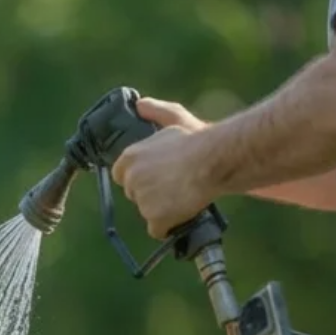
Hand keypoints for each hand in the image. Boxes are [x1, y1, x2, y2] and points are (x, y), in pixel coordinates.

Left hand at [112, 97, 215, 237]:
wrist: (213, 161)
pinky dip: (170, 227)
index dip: (141, 178)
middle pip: (135, 195)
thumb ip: (154, 110)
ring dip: (163, 211)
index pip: (122, 175)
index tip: (156, 180)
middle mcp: (131, 178)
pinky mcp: (155, 217)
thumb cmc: (197, 140)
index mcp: (130, 156)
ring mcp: (142, 199)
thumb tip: (139, 104)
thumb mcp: (173, 116)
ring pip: (148, 213)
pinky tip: (183, 216)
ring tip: (184, 199)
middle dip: (152, 195)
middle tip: (175, 189)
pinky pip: (158, 230)